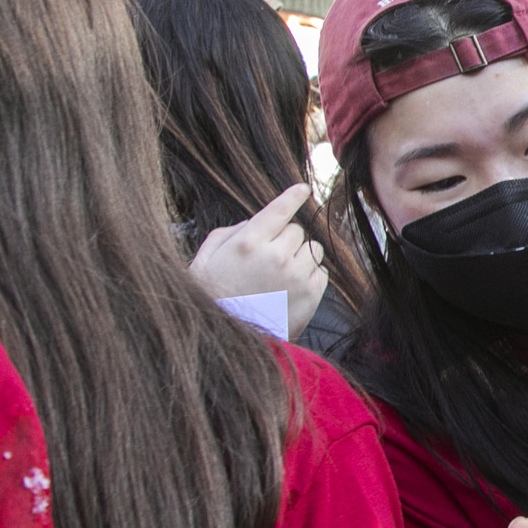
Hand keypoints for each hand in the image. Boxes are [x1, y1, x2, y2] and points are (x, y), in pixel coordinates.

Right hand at [188, 183, 327, 339]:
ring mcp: (297, 276)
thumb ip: (229, 234)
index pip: (279, 210)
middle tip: (268, 258)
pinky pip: (321, 271)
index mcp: (248, 243)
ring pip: (312, 249)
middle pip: (296, 230)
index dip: (292, 196)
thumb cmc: (213, 298)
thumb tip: (254, 221)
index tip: (303, 188)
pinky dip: (309, 274)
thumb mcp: (206, 260)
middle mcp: (276, 256)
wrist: (228, 338)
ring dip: (300, 256)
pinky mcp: (312, 294)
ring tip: (279, 274)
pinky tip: (290, 287)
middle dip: (284, 239)